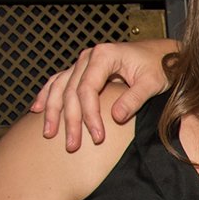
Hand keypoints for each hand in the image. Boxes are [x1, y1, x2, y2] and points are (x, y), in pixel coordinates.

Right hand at [30, 41, 170, 151]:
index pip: (87, 89)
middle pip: (71, 91)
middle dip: (70, 121)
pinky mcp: (82, 70)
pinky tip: (37, 109)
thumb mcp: (151, 82)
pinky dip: (47, 95)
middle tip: (72, 145)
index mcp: (104, 56)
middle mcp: (89, 57)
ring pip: (60, 87)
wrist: (161, 54)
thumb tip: (115, 117)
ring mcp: (83, 63)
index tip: (96, 137)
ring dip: (52, 111)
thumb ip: (134, 98)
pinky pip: (59, 82)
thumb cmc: (158, 66)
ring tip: (48, 133)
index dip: (89, 115)